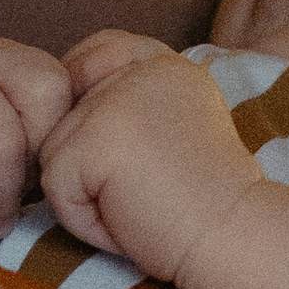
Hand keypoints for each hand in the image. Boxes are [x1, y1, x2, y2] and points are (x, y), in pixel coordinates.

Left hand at [41, 42, 258, 287]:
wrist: (235, 238)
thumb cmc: (208, 205)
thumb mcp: (182, 130)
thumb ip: (137, 105)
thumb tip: (75, 109)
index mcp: (166, 65)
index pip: (102, 50)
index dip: (92, 90)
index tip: (123, 142)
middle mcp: (139, 71)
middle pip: (68, 111)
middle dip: (92, 161)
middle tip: (150, 186)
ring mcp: (113, 102)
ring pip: (54, 151)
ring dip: (87, 193)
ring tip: (140, 205)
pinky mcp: (92, 141)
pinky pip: (56, 187)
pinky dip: (84, 219)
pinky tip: (129, 219)